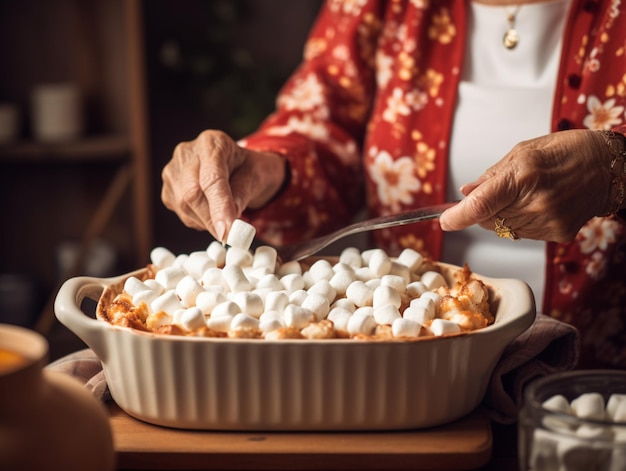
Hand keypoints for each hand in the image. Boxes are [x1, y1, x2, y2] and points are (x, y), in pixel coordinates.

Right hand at [161, 130, 285, 240]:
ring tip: (224, 217)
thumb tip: (228, 224)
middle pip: (192, 194)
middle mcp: (187, 153)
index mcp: (212, 143)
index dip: (219, 207)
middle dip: (212, 219)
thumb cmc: (249, 169)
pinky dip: (199, 221)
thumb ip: (242, 195)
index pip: (211, 178)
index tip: (227, 231)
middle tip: (230, 235)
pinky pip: (181, 213)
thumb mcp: (257, 176)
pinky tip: (212, 213)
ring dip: (206, 222)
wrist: (239, 167)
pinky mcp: (168, 189)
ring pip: (184, 206)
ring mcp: (173, 170)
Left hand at [439, 130, 612, 241]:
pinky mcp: (558, 233)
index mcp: (524, 175)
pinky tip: (539, 205)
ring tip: (526, 195)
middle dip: (482, 210)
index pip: (480, 204)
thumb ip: (491, 176)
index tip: (444, 221)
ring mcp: (548, 220)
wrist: (609, 167)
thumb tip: (465, 193)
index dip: (457, 216)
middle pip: (488, 220)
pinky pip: (523, 234)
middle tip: (499, 193)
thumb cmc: (566, 151)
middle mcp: (536, 201)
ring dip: (502, 216)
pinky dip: (521, 222)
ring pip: (503, 229)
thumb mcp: (523, 152)